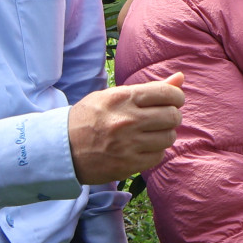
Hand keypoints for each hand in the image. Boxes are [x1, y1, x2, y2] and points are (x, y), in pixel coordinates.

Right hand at [69, 71, 184, 183]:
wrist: (61, 148)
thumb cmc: (90, 117)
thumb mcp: (113, 96)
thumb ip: (149, 89)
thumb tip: (180, 78)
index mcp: (123, 98)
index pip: (168, 94)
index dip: (177, 97)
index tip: (173, 101)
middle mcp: (127, 120)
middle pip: (172, 116)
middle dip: (172, 116)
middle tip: (162, 118)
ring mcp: (128, 144)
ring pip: (168, 137)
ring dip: (164, 134)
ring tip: (151, 133)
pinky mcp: (128, 164)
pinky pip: (158, 156)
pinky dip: (155, 151)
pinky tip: (142, 147)